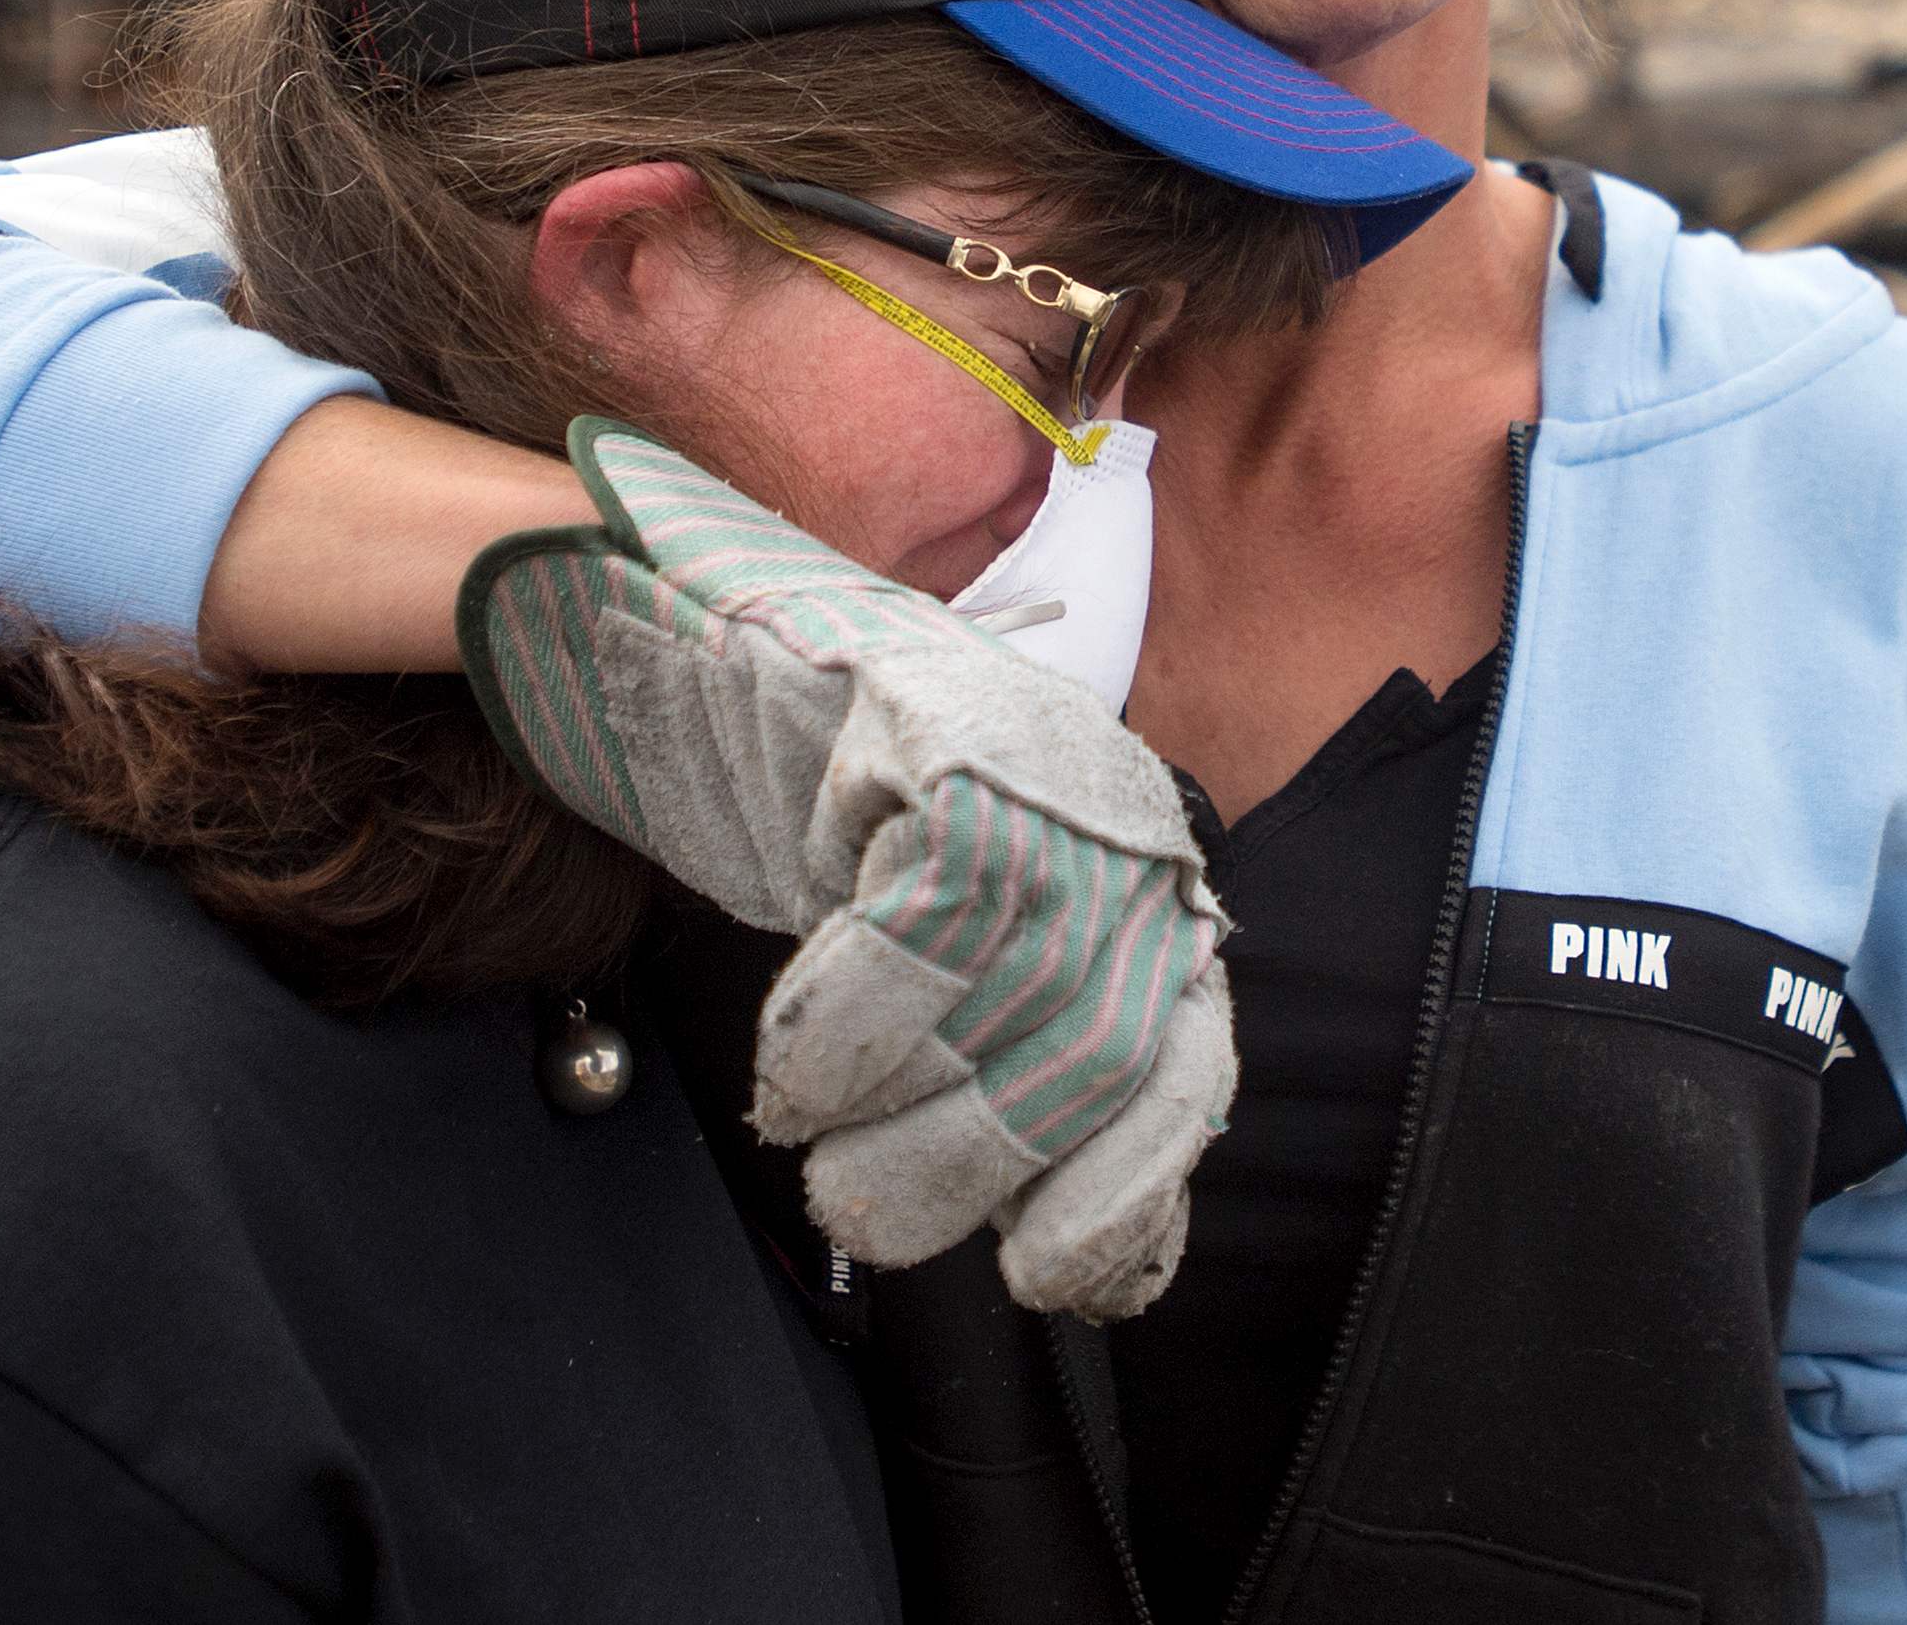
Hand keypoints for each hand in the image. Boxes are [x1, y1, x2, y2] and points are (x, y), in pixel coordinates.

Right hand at [460, 422, 1232, 1316]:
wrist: (721, 630)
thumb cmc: (834, 817)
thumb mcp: (949, 959)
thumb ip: (1015, 1070)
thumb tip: (1071, 1257)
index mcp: (1139, 887)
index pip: (1185, 1069)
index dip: (1125, 1192)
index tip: (1047, 1277)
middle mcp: (1121, 822)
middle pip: (1086, 1052)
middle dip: (966, 1168)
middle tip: (864, 1207)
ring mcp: (1043, 763)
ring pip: (1009, 999)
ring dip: (892, 1113)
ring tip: (816, 1136)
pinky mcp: (950, 726)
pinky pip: (922, 924)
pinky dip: (845, 1027)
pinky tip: (795, 1061)